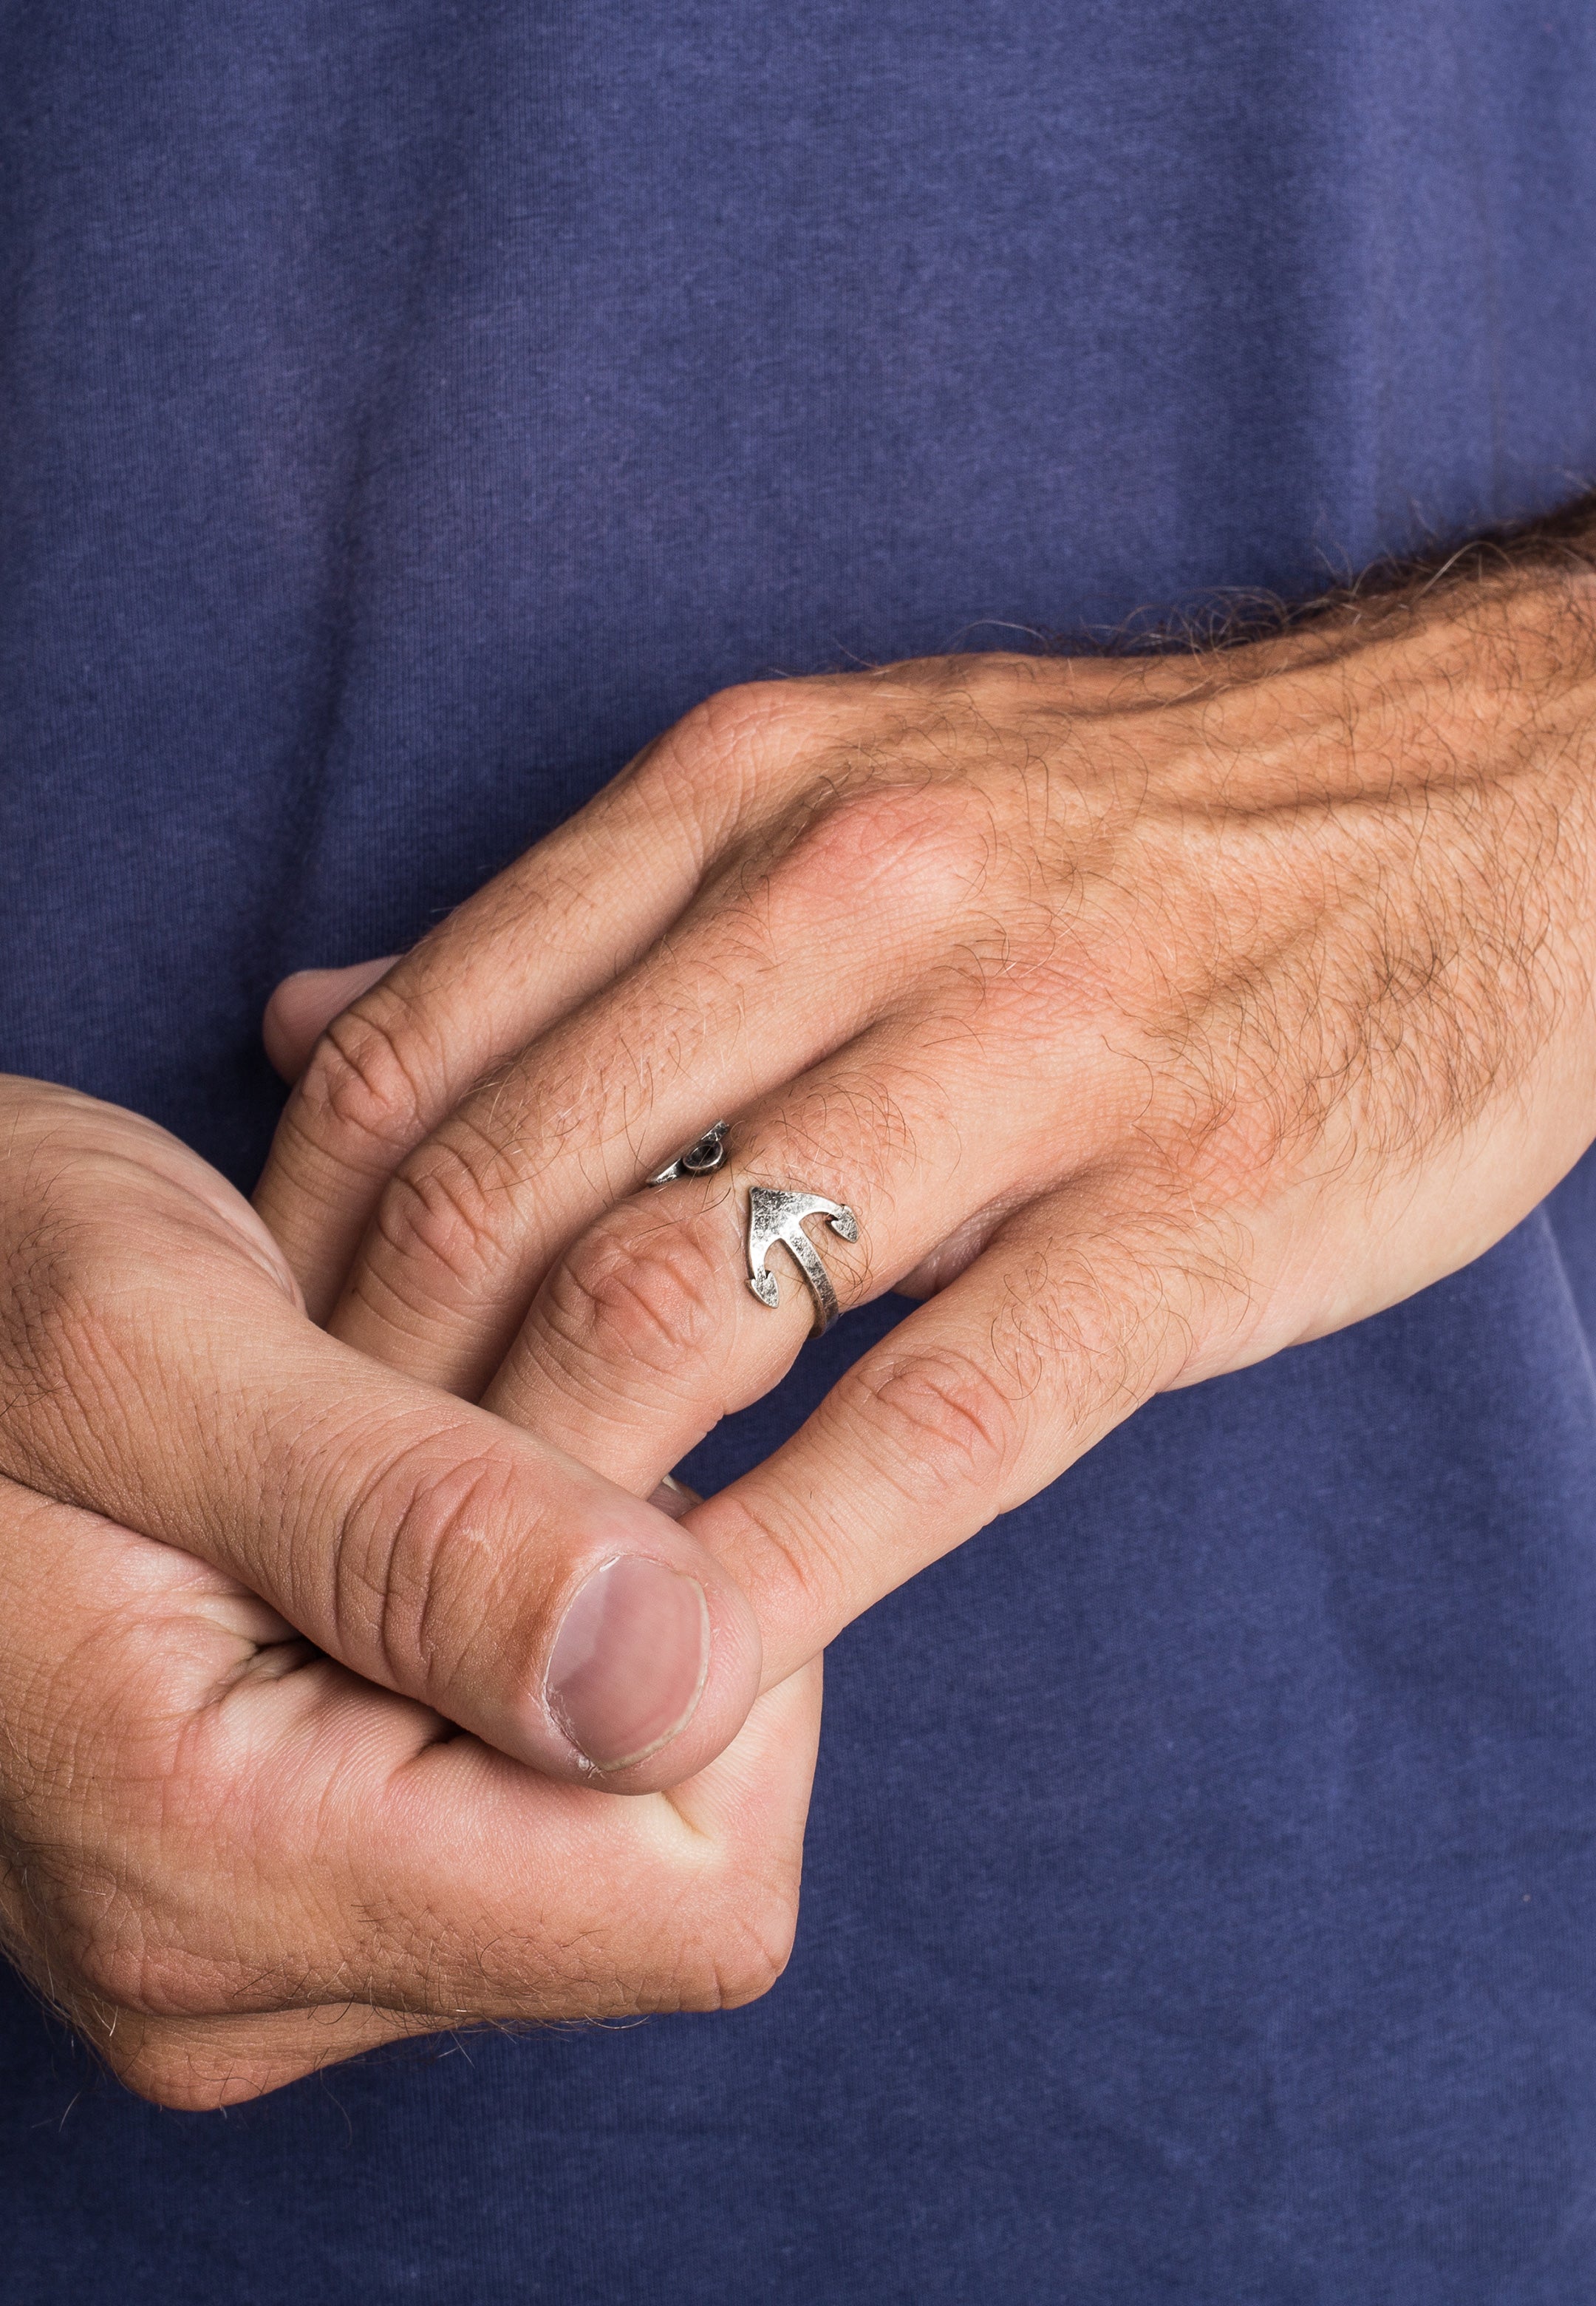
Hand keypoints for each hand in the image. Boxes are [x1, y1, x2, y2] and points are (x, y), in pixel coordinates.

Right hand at [0, 1079, 814, 2104]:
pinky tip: (391, 1507)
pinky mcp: (275, 1873)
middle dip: (644, 1621)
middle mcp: (239, 1966)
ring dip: (570, 1608)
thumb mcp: (146, 1343)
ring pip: (604, 1818)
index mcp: (213, 1869)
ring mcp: (256, 1938)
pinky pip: (517, 1789)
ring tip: (410, 1457)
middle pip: (665, 1857)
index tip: (598, 1461)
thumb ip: (411, 1526)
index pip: (687, 1881)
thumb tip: (685, 1678)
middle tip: (480, 1433)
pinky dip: (508, 1626)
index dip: (719, 1653)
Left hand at [256, 557, 1595, 1687]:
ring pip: (688, 1304)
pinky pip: (934, 1418)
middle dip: (392, 1411)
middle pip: (518, 1194)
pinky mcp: (1188, 1211)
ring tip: (498, 1612)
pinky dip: (785, 1559)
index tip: (287, 1394)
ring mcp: (1032, 1050)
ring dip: (551, 1499)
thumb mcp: (832, 780)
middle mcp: (860, 892)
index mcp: (747, 791)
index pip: (423, 1050)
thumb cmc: (1129, 823)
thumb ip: (571, 919)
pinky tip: (702, 1651)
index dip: (307, 1261)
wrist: (1486, 788)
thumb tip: (303, 1019)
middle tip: (355, 1548)